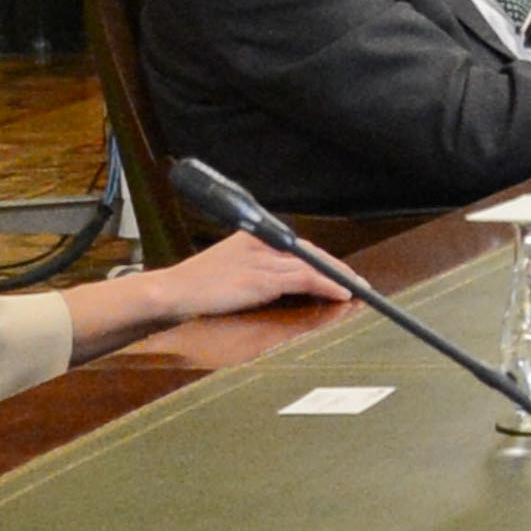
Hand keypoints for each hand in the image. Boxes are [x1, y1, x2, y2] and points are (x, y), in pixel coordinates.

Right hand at [159, 229, 345, 320]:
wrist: (172, 291)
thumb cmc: (197, 284)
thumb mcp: (231, 266)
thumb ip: (256, 266)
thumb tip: (285, 279)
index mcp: (253, 237)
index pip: (296, 245)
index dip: (321, 259)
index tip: (339, 270)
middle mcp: (261, 244)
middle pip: (308, 252)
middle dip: (336, 267)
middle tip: (357, 281)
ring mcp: (262, 260)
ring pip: (311, 265)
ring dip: (339, 277)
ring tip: (358, 289)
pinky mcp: (261, 279)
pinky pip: (304, 279)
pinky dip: (327, 285)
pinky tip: (342, 293)